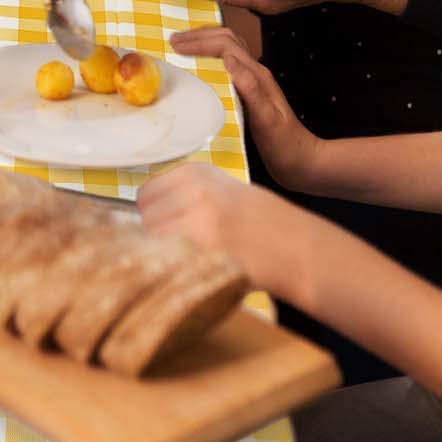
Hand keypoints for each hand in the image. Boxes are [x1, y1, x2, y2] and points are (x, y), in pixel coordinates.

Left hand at [137, 164, 301, 300]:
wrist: (296, 246)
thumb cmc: (261, 224)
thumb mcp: (221, 192)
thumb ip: (186, 197)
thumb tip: (147, 215)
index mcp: (195, 172)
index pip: (146, 194)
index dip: (153, 216)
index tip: (165, 231)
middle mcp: (193, 188)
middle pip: (145, 216)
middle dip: (154, 235)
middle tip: (176, 250)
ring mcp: (197, 215)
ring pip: (152, 237)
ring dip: (159, 252)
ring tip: (184, 261)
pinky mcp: (204, 244)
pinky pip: (167, 256)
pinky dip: (171, 265)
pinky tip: (190, 269)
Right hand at [168, 25, 321, 189]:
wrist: (303, 161)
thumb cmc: (285, 145)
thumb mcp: (267, 120)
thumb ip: (250, 89)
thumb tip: (228, 60)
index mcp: (257, 75)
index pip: (225, 46)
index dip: (199, 43)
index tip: (176, 47)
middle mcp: (255, 72)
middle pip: (226, 38)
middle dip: (198, 36)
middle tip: (173, 40)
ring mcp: (253, 80)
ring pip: (227, 47)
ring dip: (204, 41)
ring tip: (182, 45)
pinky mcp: (249, 91)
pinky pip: (226, 62)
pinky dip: (209, 56)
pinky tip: (199, 65)